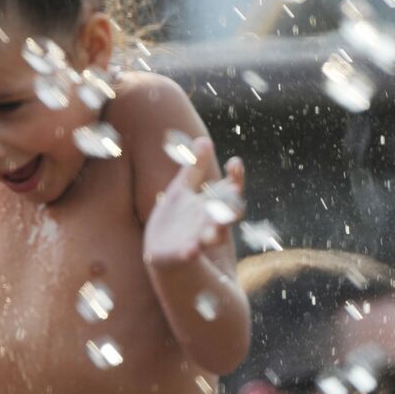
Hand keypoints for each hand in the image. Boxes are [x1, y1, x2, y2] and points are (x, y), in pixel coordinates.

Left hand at [143, 136, 245, 267]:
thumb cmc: (176, 216)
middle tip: (233, 194)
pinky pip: (189, 254)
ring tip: (217, 227)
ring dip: (217, 231)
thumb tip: (204, 140)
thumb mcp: (183, 189)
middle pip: (229, 215)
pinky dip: (191, 251)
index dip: (235, 177)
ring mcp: (198, 239)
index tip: (235, 162)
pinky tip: (191, 250)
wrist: (159, 247)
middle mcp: (210, 222)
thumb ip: (195, 168)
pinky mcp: (181, 253)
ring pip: (215, 236)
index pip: (230, 190)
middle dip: (232, 206)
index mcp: (211, 204)